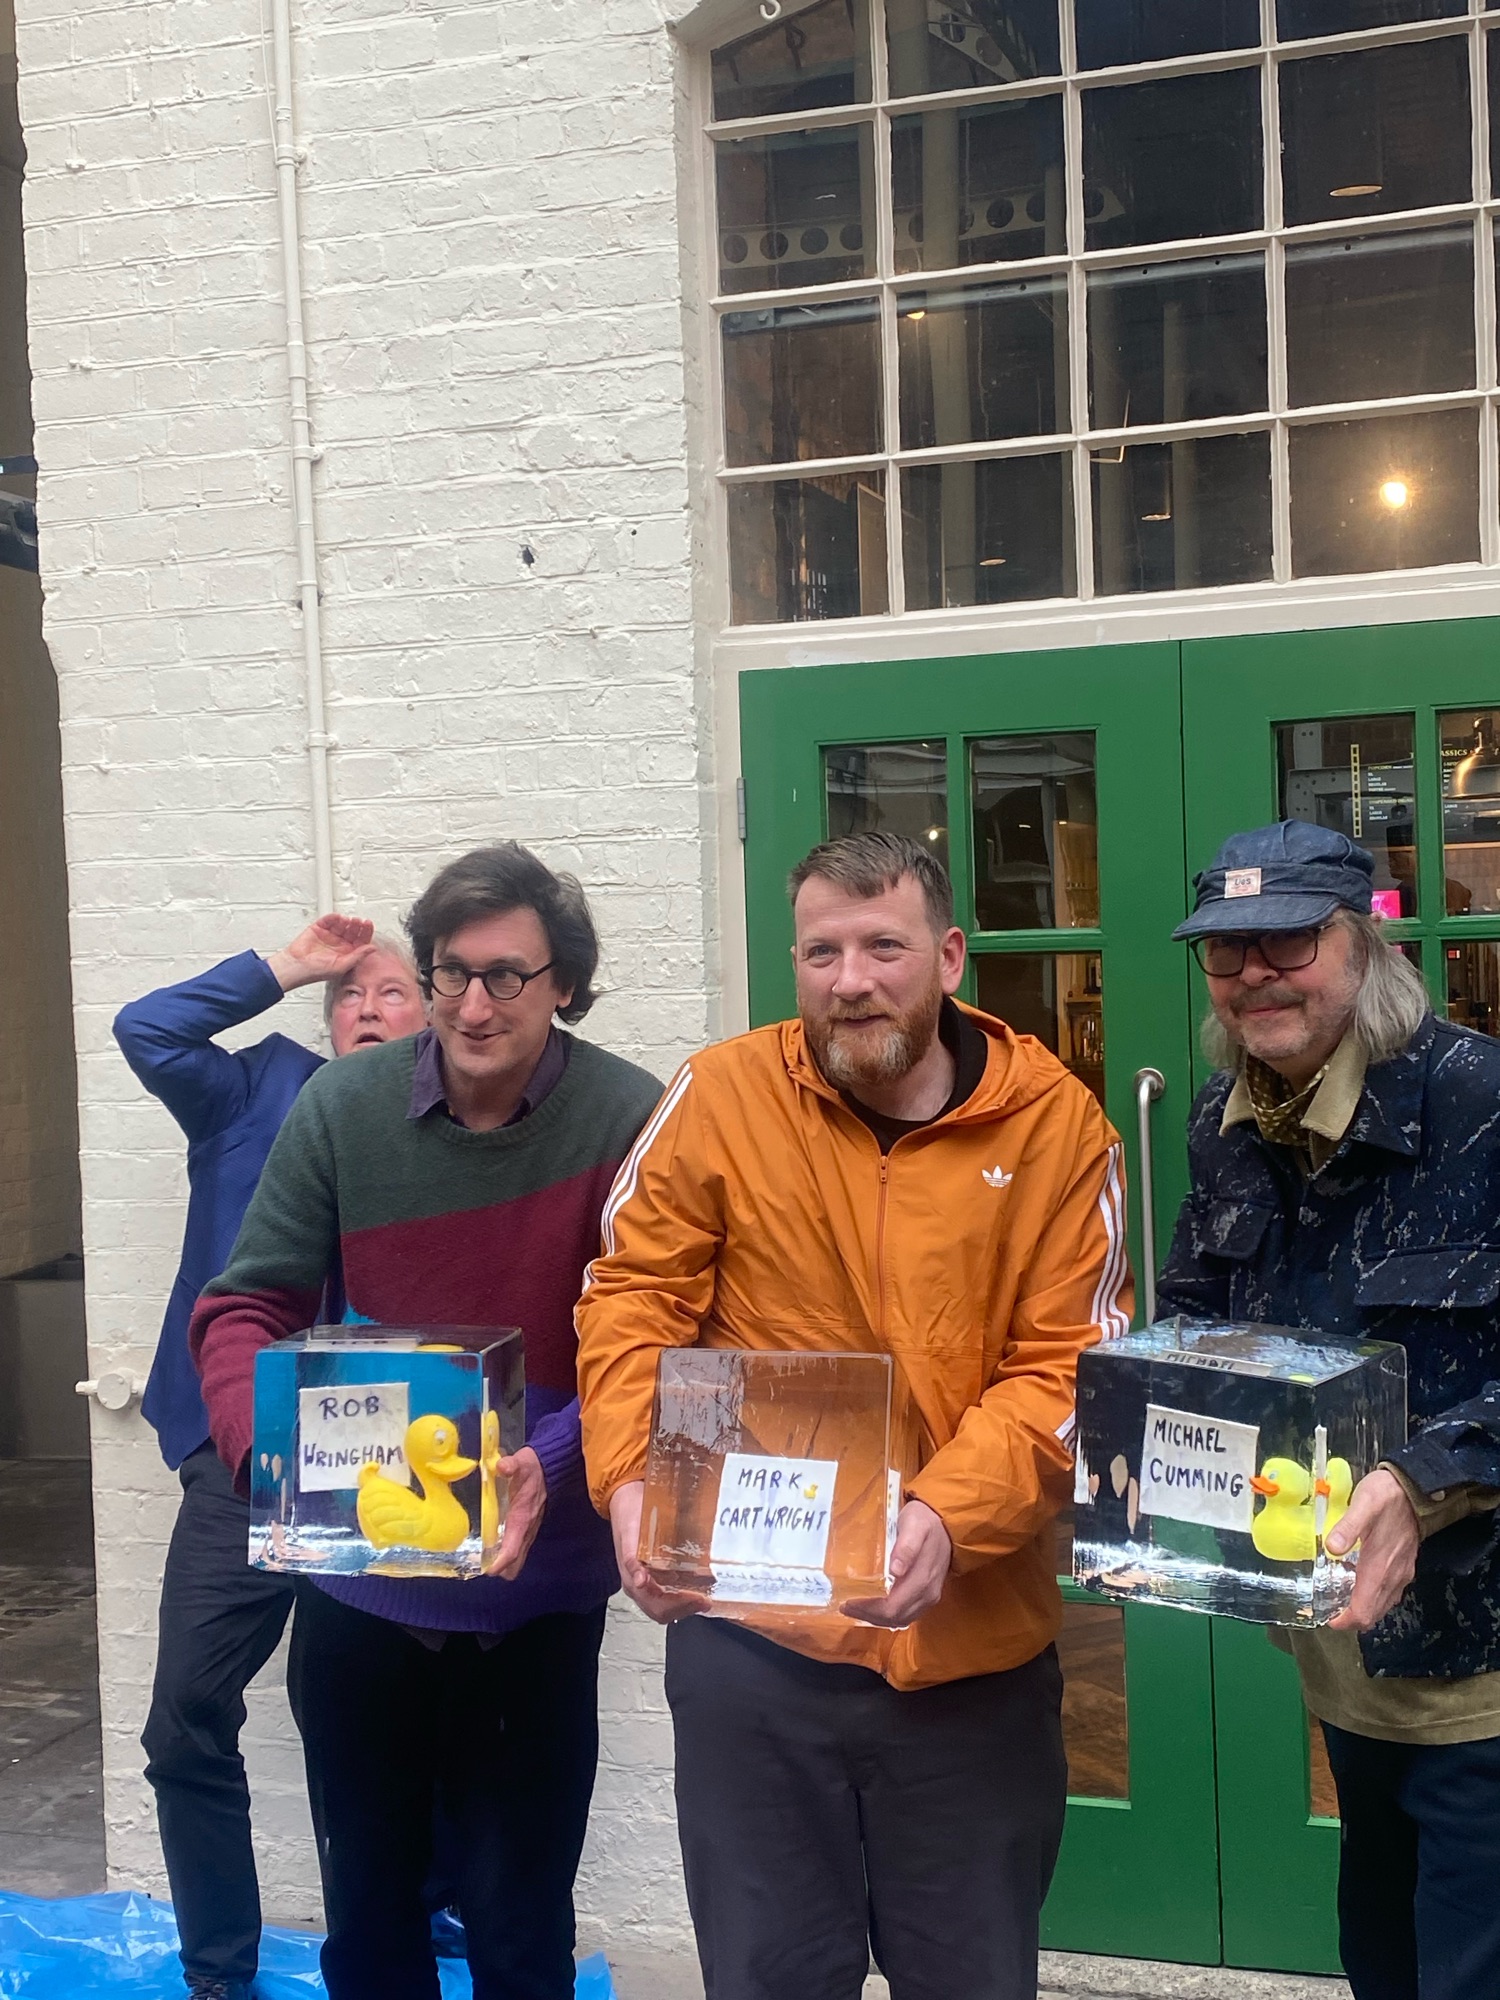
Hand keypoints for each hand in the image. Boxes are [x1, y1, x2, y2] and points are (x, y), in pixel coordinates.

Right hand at [266, 914, 374, 990]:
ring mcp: (330, 935)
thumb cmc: (316, 971)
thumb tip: (372, 948)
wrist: (296, 966)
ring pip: (342, 924)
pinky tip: (337, 918)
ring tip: (347, 920)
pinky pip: (329, 920)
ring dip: (346, 921)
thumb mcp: (341, 966)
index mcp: (348, 953)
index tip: (368, 924)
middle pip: (353, 930)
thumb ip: (357, 956)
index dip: (365, 932)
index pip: (360, 940)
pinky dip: (334, 917)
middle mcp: (340, 943)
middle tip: (359, 921)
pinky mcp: (319, 928)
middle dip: (357, 925)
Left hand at [484, 1446, 546, 1579]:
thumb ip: (511, 1464)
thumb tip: (502, 1467)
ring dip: (501, 1563)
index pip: (512, 1550)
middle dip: (499, 1569)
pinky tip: (491, 1546)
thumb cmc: (532, 1467)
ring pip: (516, 1559)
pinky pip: (516, 1549)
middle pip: (515, 1563)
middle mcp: (526, 1530)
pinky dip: (504, 1555)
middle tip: (479, 1563)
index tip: (486, 1569)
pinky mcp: (527, 1529)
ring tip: (481, 1557)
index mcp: (522, 1518)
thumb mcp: (522, 1462)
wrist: (551, 1467)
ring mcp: (528, 1532)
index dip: (500, 1563)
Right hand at [609, 1480, 707, 1623]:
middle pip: (663, 1612)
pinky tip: (695, 1586)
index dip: (679, 1606)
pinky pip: (667, 1592)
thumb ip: (632, 1558)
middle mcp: (638, 1585)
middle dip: (686, 1609)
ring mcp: (644, 1580)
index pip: (657, 1607)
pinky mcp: (651, 1572)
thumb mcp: (631, 1533)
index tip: (700, 1598)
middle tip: (706, 1599)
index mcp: (631, 1579)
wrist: (625, 1497)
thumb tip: (640, 1581)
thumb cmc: (629, 1513)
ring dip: (685, 1605)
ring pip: (665, 1606)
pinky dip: (682, 1595)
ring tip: (704, 1594)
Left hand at [843, 1498, 951, 1627]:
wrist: (946, 1526)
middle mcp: (927, 1594)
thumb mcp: (914, 1525)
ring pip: (900, 1620)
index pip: (892, 1607)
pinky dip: (887, 1616)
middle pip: (894, 1617)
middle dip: (868, 1615)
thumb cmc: (925, 1522)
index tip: (848, 1602)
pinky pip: (906, 1615)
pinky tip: (874, 1607)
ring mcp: (929, 1598)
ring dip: (876, 1618)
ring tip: (855, 1608)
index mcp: (922, 1579)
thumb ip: (907, 1547)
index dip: (869, 1609)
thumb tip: (896, 1570)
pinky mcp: (927, 1597)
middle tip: (846, 1606)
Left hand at [1326, 1467, 1419, 1632]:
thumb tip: (1331, 1548)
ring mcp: (1401, 1574)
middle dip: (1350, 1618)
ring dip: (1362, 1609)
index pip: (1364, 1611)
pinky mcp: (1405, 1567)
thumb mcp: (1364, 1504)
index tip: (1327, 1616)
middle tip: (1329, 1608)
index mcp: (1380, 1568)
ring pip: (1381, 1606)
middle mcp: (1393, 1577)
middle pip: (1372, 1614)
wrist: (1416, 1489)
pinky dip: (1373, 1598)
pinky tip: (1359, 1584)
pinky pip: (1389, 1594)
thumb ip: (1348, 1527)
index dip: (1345, 1620)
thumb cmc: (1387, 1496)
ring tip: (1340, 1598)